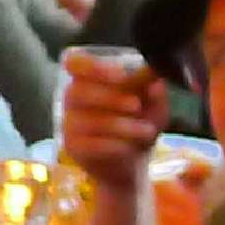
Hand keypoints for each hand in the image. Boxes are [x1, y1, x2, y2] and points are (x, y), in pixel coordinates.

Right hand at [59, 48, 166, 192]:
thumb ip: (152, 88)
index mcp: (89, 78)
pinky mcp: (71, 146)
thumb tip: (155, 77)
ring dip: (122, 125)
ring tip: (146, 131)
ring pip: (88, 120)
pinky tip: (130, 146)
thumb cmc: (138, 123)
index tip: (121, 75)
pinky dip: (114, 144)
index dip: (93, 67)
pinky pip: (89, 142)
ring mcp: (69, 123)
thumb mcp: (152, 103)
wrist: (131, 161)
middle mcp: (73, 97)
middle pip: (78, 90)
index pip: (75, 63)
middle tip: (136, 106)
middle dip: (111, 98)